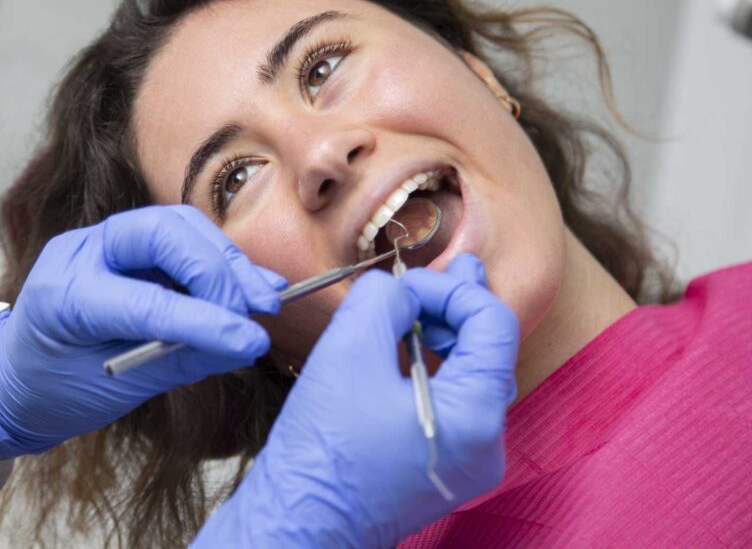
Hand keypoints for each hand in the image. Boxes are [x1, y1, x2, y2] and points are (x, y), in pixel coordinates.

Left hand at [0, 205, 285, 460]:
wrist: (14, 375)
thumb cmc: (55, 389)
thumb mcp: (115, 390)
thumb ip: (179, 360)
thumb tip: (244, 345)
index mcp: (63, 297)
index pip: (146, 300)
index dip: (204, 319)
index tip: (250, 341)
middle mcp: (80, 253)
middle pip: (162, 233)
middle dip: (217, 270)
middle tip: (258, 309)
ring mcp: (101, 240)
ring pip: (178, 226)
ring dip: (226, 260)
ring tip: (265, 299)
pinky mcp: (125, 242)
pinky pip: (181, 238)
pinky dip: (220, 260)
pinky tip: (254, 283)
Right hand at [192, 254, 518, 547]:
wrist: (298, 520)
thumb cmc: (322, 447)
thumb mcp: (348, 348)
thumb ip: (384, 298)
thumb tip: (401, 289)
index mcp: (476, 417)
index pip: (492, 326)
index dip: (453, 290)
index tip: (409, 283)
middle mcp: (486, 446)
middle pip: (490, 353)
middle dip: (460, 306)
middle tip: (447, 269)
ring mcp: (467, 463)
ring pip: (472, 379)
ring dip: (449, 335)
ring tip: (429, 302)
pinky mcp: (441, 470)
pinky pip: (454, 405)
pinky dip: (437, 369)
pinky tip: (414, 347)